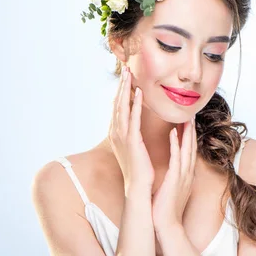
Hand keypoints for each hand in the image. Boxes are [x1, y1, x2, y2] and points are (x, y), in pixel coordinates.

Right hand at [108, 66, 154, 194]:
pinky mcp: (131, 141)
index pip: (118, 108)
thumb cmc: (139, 169)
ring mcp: (122, 137)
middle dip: (121, 86)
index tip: (125, 77)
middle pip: (117, 104)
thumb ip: (133, 134)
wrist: (138, 187)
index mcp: (117, 134)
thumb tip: (136, 124)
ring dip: (125, 90)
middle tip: (124, 69)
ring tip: (128, 74)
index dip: (121, 92)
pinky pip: (132, 119)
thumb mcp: (133, 148)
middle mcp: (116, 133)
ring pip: (122, 108)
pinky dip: (134, 104)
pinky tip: (137, 92)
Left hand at [151, 117, 196, 234]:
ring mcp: (183, 176)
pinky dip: (176, 145)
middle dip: (192, 129)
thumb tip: (171, 171)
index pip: (189, 151)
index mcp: (185, 174)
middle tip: (191, 112)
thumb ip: (173, 178)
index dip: (190, 136)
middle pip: (191, 146)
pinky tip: (174, 133)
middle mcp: (187, 173)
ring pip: (187, 149)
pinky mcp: (175, 180)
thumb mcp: (172, 189)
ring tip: (186, 116)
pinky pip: (176, 159)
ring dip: (187, 132)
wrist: (166, 225)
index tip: (188, 121)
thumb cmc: (166, 208)